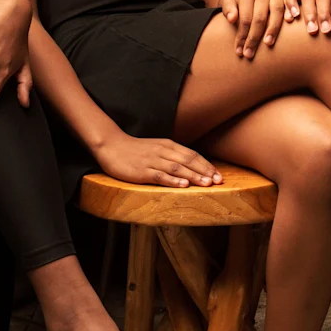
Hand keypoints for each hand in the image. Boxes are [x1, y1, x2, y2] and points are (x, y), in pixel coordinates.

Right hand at [94, 130, 222, 187]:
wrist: (112, 146)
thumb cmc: (136, 149)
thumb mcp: (158, 148)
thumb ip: (173, 155)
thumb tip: (191, 166)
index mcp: (168, 145)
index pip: (192, 155)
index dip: (207, 165)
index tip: (218, 175)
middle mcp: (163, 152)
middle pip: (189, 161)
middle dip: (205, 171)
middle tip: (219, 181)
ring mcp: (153, 161)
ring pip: (177, 168)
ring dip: (194, 176)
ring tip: (206, 184)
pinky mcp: (142, 171)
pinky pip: (160, 176)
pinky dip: (173, 180)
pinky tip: (183, 185)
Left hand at [221, 0, 289, 56]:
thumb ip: (228, 9)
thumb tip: (231, 19)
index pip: (244, 19)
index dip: (242, 36)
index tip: (239, 51)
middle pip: (259, 18)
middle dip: (254, 38)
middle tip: (250, 54)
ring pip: (276, 13)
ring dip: (272, 30)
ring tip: (268, 44)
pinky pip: (289, 6)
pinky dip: (290, 14)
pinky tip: (289, 24)